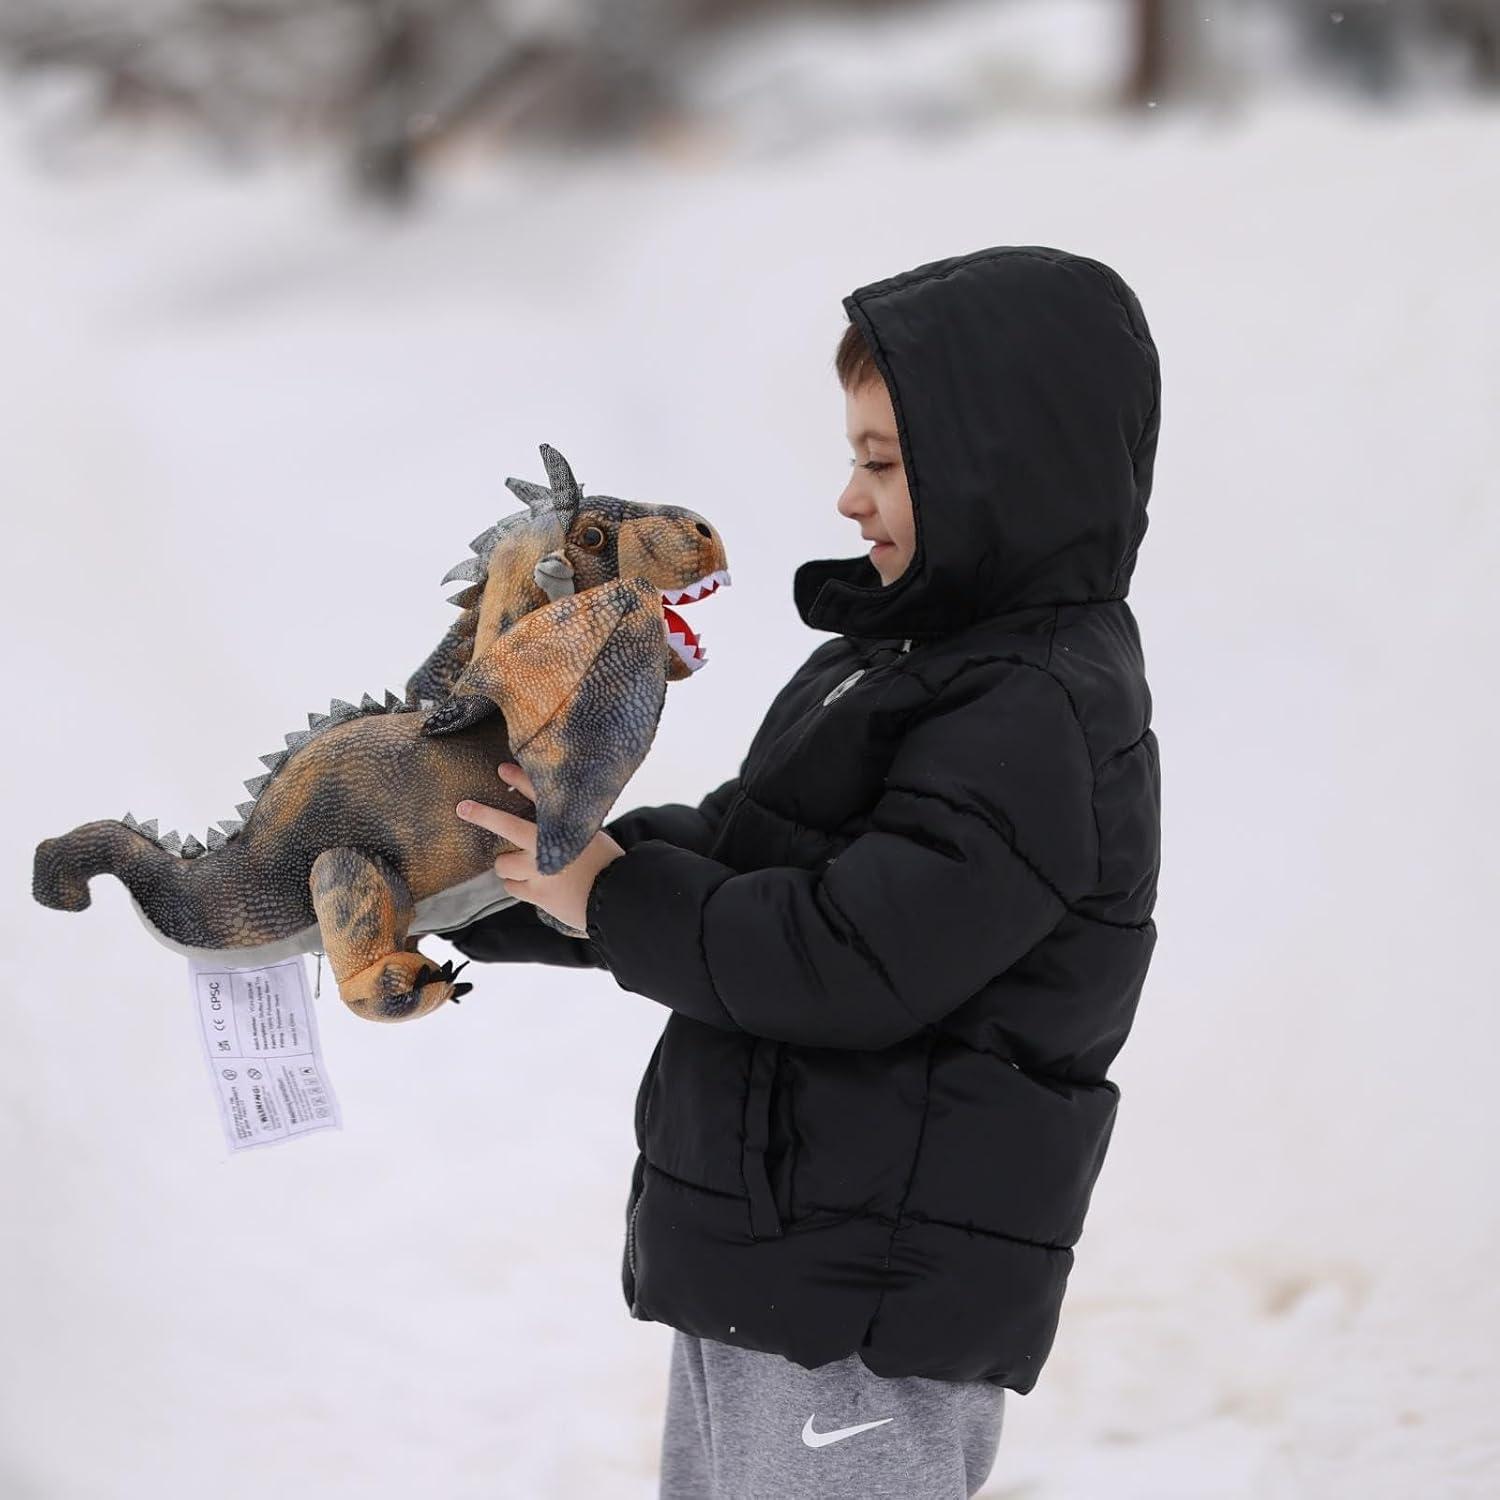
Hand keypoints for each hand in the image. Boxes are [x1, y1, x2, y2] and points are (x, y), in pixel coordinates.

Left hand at [455, 761, 625, 933]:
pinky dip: (518, 885)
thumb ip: (568, 830)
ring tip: (522, 866)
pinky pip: (511, 886)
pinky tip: (530, 885)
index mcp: (566, 826)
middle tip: (463, 808)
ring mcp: (538, 871)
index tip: (502, 769)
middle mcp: (547, 846)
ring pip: (503, 863)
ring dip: (509, 865)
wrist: (618, 899)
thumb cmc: (609, 865)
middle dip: (483, 815)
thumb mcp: (593, 838)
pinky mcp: (536, 894)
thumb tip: (548, 825)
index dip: (520, 780)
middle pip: (507, 825)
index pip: (539, 796)